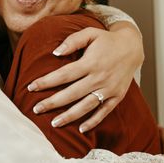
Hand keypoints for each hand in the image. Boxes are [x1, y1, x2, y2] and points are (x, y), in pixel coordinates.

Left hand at [27, 21, 143, 131]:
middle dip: (52, 102)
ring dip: (69, 116)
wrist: (132, 48)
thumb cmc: (106, 40)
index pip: (64, 75)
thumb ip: (72, 41)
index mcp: (90, 62)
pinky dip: (93, 121)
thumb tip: (55, 53)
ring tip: (54, 123)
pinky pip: (104, 112)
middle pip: (71, 93)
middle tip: (36, 109)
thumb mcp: (90, 33)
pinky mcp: (117, 96)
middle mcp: (99, 78)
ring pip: (86, 106)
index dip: (46, 81)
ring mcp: (109, 89)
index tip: (31, 87)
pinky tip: (81, 129)